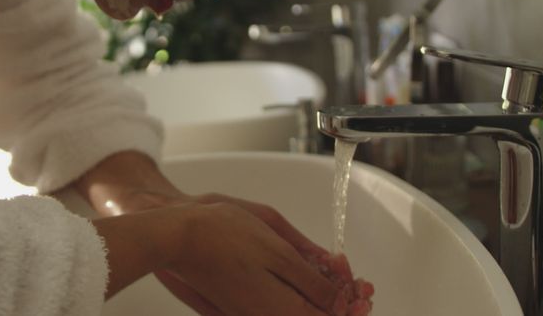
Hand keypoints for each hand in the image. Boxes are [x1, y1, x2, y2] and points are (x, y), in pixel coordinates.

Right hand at [73, 152, 372, 313]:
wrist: (177, 234)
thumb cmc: (222, 235)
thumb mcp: (277, 251)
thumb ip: (311, 279)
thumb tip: (339, 299)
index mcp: (281, 309)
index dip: (352, 305)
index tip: (364, 289)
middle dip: (341, 300)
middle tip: (357, 282)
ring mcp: (250, 312)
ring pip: (296, 311)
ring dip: (321, 295)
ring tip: (333, 272)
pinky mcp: (239, 305)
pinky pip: (278, 305)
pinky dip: (297, 291)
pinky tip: (304, 272)